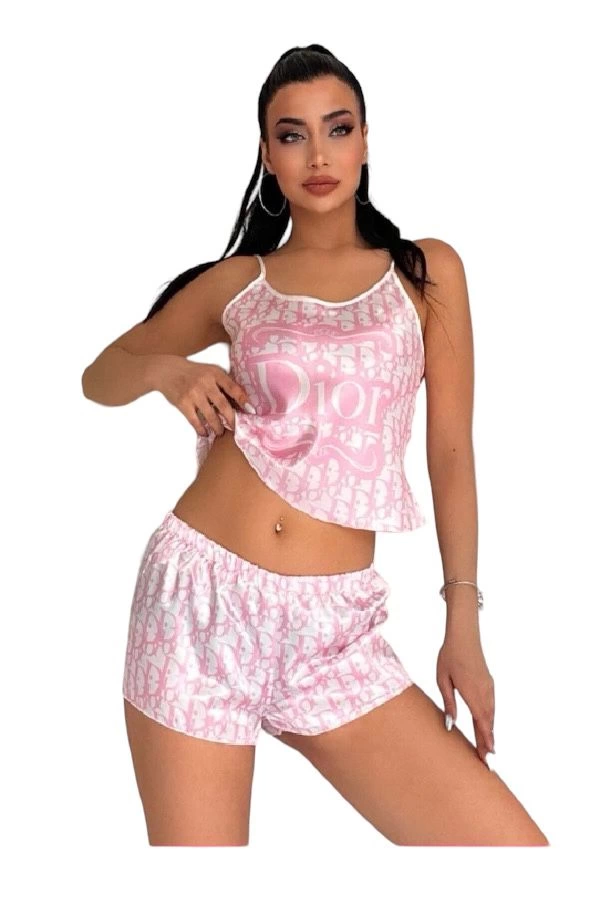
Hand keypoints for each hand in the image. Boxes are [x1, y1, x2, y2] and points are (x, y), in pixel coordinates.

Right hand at [156, 357, 251, 435]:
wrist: (167, 371)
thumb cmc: (193, 372)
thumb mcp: (210, 371)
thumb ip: (224, 382)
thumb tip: (242, 398)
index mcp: (215, 373)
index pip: (232, 387)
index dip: (243, 399)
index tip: (251, 410)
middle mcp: (205, 383)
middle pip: (223, 405)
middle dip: (231, 419)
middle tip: (235, 427)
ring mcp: (194, 393)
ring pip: (210, 415)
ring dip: (217, 427)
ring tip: (220, 432)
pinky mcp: (183, 403)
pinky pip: (195, 420)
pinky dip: (201, 429)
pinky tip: (205, 433)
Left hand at [436, 632, 494, 765]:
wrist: (464, 636)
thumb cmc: (449, 656)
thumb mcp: (443, 680)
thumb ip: (449, 703)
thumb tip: (451, 726)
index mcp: (473, 693)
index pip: (481, 724)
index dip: (484, 742)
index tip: (487, 759)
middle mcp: (485, 693)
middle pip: (488, 723)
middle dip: (488, 743)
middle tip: (488, 763)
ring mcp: (489, 688)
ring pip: (491, 715)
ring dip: (490, 732)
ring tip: (488, 750)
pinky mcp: (489, 683)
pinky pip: (491, 706)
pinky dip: (490, 719)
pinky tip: (486, 727)